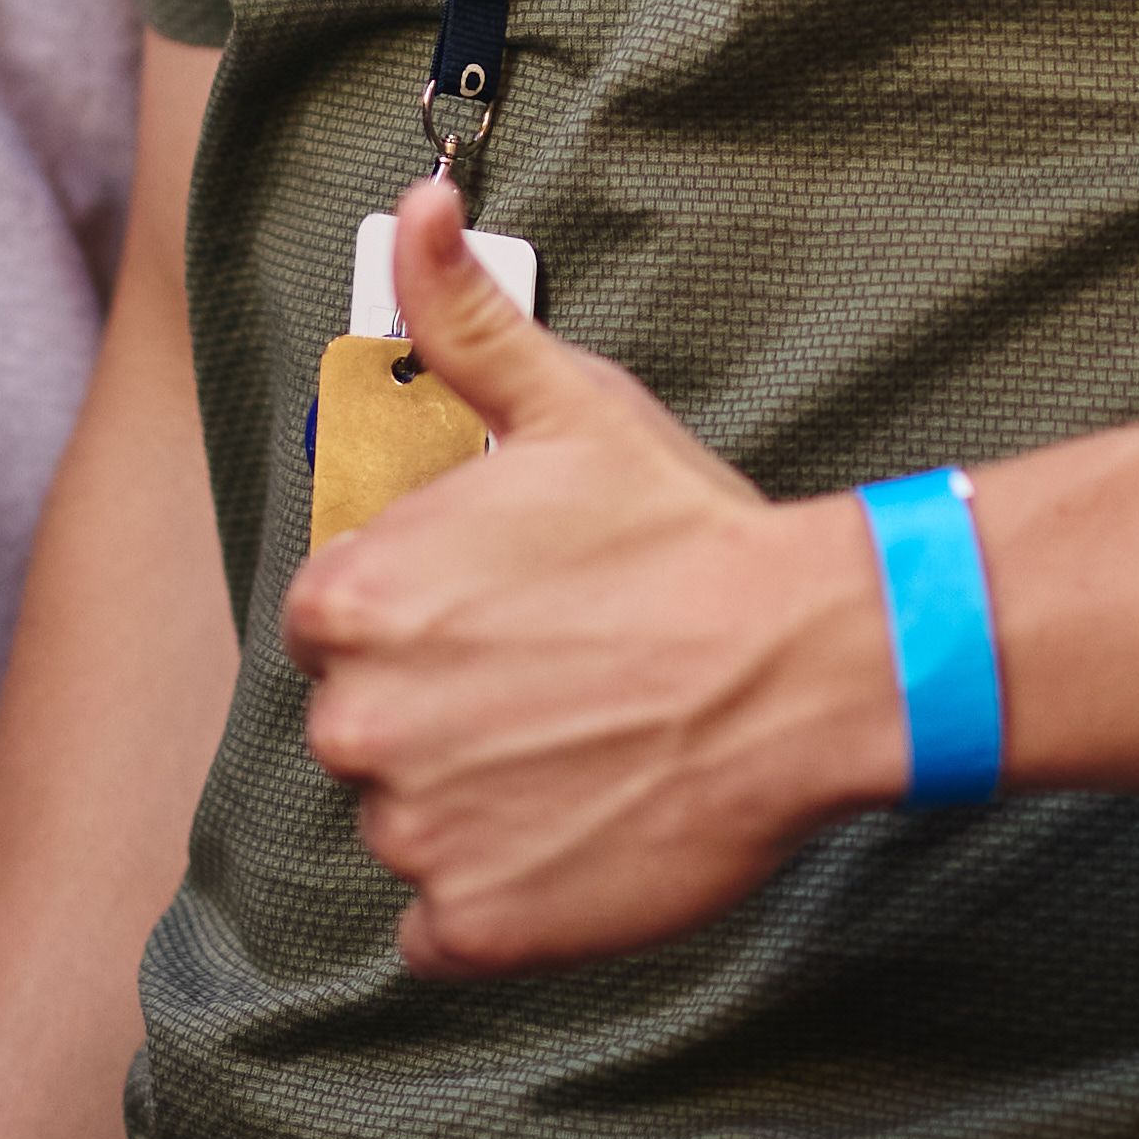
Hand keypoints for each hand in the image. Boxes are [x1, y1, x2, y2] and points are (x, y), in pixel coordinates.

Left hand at [282, 177, 898, 972]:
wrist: (803, 666)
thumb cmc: (685, 532)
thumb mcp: (566, 405)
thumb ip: (459, 320)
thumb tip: (414, 212)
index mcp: (353, 601)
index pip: (336, 628)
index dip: (425, 621)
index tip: (508, 617)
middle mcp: (358, 723)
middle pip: (365, 728)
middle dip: (443, 711)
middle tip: (558, 681)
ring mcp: (413, 833)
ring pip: (405, 825)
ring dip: (474, 801)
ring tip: (581, 750)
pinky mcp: (474, 924)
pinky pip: (439, 927)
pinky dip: (495, 896)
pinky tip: (571, 832)